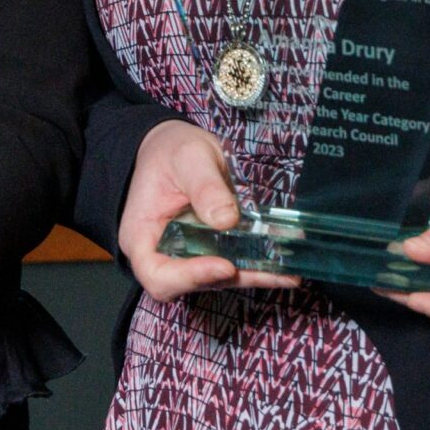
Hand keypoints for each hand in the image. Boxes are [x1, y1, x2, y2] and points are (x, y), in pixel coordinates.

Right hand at [118, 119, 296, 300]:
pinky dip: (257, 268)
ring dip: (252, 276)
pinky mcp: (209, 250)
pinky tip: (285, 269)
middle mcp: (162, 252)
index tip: (224, 264)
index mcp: (141, 235)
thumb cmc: (170, 150)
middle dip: (232, 277)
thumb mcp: (188, 158)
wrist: (174, 147)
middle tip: (269, 269)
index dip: (189, 278)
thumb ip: (205, 187)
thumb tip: (227, 220)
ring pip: (217, 278)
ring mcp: (187, 254)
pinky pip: (231, 265)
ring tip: (288, 273)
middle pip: (192, 282)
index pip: (156, 274)